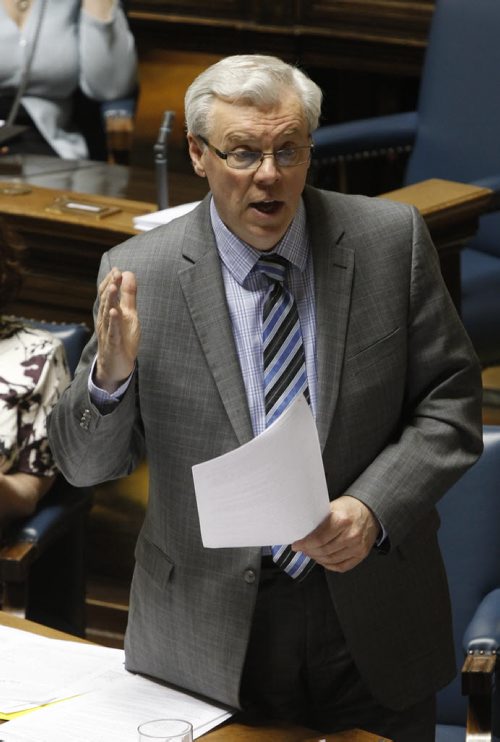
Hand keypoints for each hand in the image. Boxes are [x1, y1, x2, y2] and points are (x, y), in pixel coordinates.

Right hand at [95, 268, 139, 392]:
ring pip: (107, 314)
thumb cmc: (122, 338)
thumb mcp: (129, 314)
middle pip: (106, 301)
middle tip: (116, 273)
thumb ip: (128, 295)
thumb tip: (128, 274)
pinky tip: (114, 312)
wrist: (116, 366)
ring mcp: (107, 332)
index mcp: (108, 312)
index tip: (117, 269)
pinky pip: (112, 332)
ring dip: (110, 300)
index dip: (111, 281)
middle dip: (111, 286)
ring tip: (113, 287)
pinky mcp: (112, 344)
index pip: (107, 294)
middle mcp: (105, 320)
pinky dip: (113, 322)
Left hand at [292, 495, 379, 572]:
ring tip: (311, 553)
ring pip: (331, 560)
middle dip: (309, 551)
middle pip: (323, 551)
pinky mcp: (362, 554)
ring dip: (317, 559)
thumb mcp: (333, 507)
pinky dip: (330, 565)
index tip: (297, 545)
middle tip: (302, 549)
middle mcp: (351, 535)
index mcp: (341, 520)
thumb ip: (319, 520)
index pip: (318, 539)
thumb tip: (302, 531)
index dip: (305, 544)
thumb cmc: (349, 508)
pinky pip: (342, 566)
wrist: (370, 511)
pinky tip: (323, 560)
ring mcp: (357, 547)